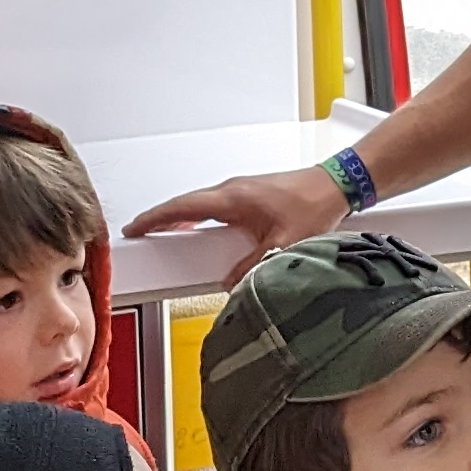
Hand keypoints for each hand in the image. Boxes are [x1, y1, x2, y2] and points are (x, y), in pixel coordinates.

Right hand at [123, 166, 350, 286]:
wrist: (336, 185)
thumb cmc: (314, 205)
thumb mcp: (282, 245)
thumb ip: (251, 267)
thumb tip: (230, 284)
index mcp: (233, 199)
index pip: (182, 207)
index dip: (155, 218)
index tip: (135, 227)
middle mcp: (233, 190)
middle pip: (186, 205)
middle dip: (161, 219)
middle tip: (142, 233)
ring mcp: (240, 190)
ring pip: (201, 205)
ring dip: (181, 218)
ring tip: (165, 234)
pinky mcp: (250, 195)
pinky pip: (215, 206)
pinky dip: (200, 217)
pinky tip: (201, 230)